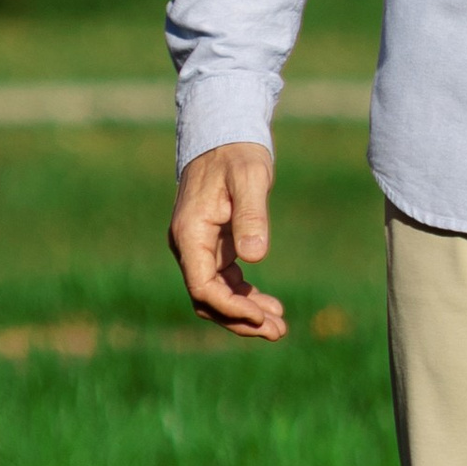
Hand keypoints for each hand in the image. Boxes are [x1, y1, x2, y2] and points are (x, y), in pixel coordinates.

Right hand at [169, 142, 287, 339]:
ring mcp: (198, 247)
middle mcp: (188, 245)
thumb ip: (252, 216)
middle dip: (240, 319)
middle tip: (278, 332)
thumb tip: (255, 258)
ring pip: (216, 294)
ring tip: (279, 326)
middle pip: (208, 299)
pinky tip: (269, 304)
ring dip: (244, 312)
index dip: (231, 307)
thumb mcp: (250, 178)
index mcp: (189, 234)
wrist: (225, 133)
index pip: (203, 287)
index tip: (261, 317)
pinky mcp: (213, 246)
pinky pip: (224, 281)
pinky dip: (244, 296)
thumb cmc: (237, 154)